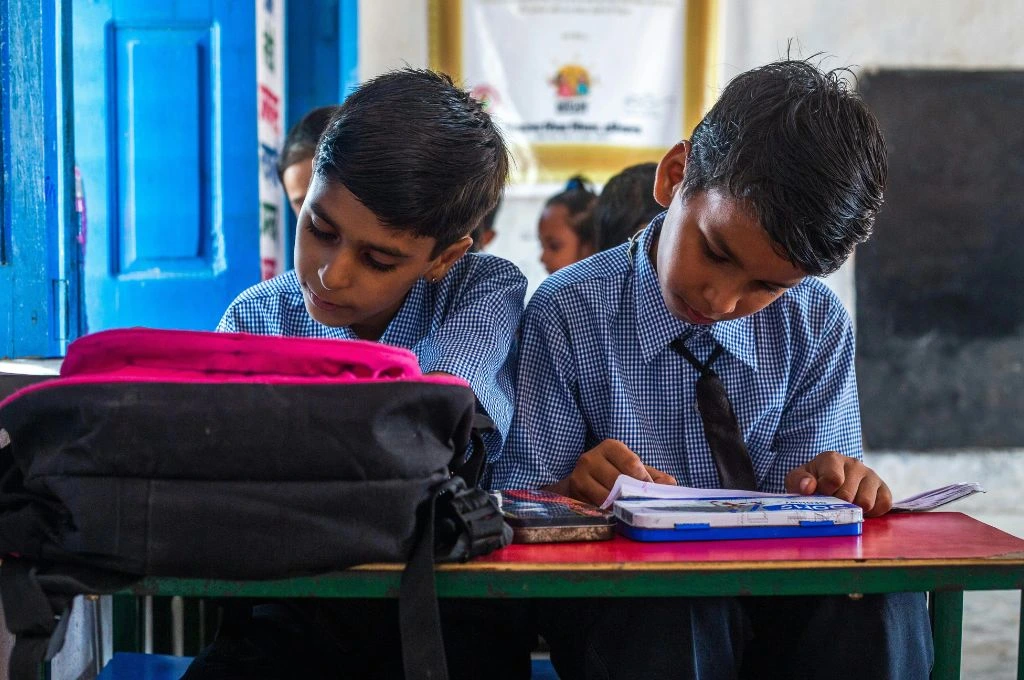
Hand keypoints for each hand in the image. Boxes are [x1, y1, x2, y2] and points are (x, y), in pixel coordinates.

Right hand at [546, 439, 676, 505]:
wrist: (584, 481)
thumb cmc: (615, 473)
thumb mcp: (634, 469)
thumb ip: (654, 476)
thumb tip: (670, 485)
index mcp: (610, 447)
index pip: (631, 464)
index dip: (644, 480)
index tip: (650, 491)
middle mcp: (590, 458)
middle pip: (618, 481)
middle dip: (632, 495)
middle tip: (642, 505)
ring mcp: (579, 477)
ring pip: (606, 497)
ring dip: (620, 507)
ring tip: (629, 512)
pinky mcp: (573, 494)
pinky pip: (595, 507)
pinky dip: (607, 513)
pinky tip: (615, 515)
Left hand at [785, 451, 891, 516]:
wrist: (828, 483)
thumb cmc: (811, 482)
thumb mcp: (797, 480)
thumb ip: (799, 481)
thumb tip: (808, 487)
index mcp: (832, 458)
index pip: (833, 480)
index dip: (825, 493)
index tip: (820, 494)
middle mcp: (854, 463)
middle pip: (848, 495)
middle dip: (837, 504)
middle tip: (832, 502)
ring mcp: (871, 475)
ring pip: (866, 503)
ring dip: (854, 510)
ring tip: (845, 505)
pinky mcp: (883, 488)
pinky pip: (883, 506)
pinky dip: (872, 513)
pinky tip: (859, 508)